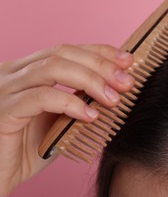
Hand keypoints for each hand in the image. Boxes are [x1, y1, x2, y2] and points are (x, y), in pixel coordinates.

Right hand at [0, 44, 133, 196]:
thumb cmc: (30, 147)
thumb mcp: (61, 118)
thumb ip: (80, 100)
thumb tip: (116, 89)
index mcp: (28, 70)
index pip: (68, 49)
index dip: (100, 51)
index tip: (127, 61)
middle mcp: (14, 72)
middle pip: (63, 52)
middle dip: (101, 65)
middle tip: (127, 82)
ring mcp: (5, 89)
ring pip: (53, 68)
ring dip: (91, 80)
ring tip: (113, 99)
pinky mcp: (2, 110)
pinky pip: (41, 97)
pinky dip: (71, 104)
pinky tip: (90, 116)